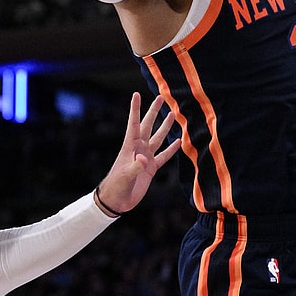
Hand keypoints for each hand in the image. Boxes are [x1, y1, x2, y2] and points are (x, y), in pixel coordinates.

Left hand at [95, 93, 180, 215]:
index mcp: (130, 146)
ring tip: (173, 114)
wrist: (117, 201)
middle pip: (148, 125)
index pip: (134, 123)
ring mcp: (145, 157)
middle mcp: (138, 148)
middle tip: (160, 97)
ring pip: (158, 138)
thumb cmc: (116, 186)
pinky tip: (179, 141)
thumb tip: (144, 158)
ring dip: (165, 127)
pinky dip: (171, 149)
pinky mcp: (151, 168)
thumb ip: (135, 166)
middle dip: (154, 111)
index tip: (136, 94)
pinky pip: (164, 156)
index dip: (135, 109)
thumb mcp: (125, 176)